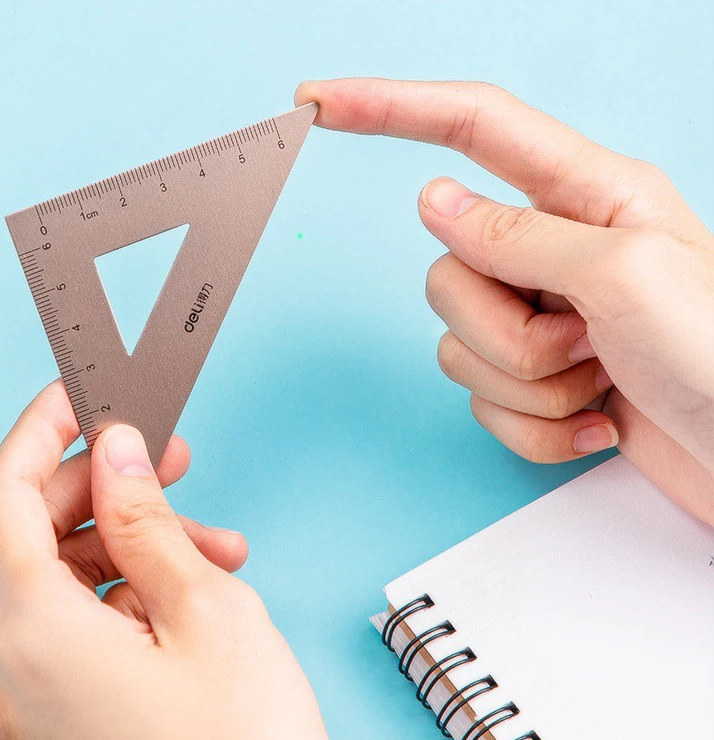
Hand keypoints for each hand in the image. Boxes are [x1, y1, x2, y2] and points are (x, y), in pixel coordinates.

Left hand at [0, 382, 353, 739]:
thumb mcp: (206, 605)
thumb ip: (145, 519)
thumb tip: (114, 456)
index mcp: (32, 636)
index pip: (2, 498)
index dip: (39, 434)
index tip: (76, 398)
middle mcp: (12, 673)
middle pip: (32, 538)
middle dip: (103, 491)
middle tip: (170, 461)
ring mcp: (36, 703)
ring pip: (64, 582)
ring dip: (133, 546)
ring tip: (216, 549)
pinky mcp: (67, 720)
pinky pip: (80, 628)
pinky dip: (131, 595)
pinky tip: (198, 592)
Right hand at [296, 78, 713, 522]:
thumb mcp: (623, 273)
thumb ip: (518, 234)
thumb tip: (434, 201)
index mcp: (587, 196)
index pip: (473, 126)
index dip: (389, 109)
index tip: (320, 102)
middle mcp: (555, 254)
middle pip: (448, 272)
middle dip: (504, 332)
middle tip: (581, 341)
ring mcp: (543, 322)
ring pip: (459, 348)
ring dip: (530, 387)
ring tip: (601, 382)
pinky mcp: (539, 386)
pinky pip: (486, 406)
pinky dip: (540, 431)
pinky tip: (599, 422)